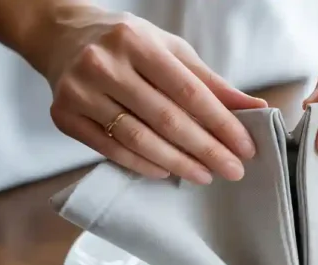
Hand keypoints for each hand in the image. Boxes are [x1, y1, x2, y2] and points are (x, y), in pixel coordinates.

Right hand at [32, 5, 266, 183]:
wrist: (61, 37)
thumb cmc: (127, 45)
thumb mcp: (171, 51)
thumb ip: (211, 82)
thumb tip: (256, 108)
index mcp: (137, 42)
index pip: (189, 91)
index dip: (221, 123)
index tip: (245, 147)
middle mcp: (104, 64)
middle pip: (166, 119)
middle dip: (206, 149)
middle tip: (233, 171)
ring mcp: (80, 91)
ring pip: (138, 138)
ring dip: (177, 162)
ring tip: (204, 175)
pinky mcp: (64, 116)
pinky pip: (110, 149)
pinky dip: (142, 165)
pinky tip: (166, 171)